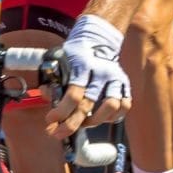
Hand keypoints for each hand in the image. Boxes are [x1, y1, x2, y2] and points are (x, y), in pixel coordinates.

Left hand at [49, 14, 130, 136]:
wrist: (98, 40)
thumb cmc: (74, 55)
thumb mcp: (58, 61)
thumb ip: (52, 80)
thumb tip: (47, 95)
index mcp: (82, 65)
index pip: (73, 94)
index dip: (61, 111)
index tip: (50, 120)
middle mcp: (101, 72)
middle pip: (88, 104)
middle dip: (71, 124)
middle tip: (58, 133)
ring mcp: (116, 79)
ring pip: (111, 107)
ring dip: (94, 120)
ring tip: (82, 123)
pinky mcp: (125, 84)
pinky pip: (124, 106)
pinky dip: (113, 116)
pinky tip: (99, 118)